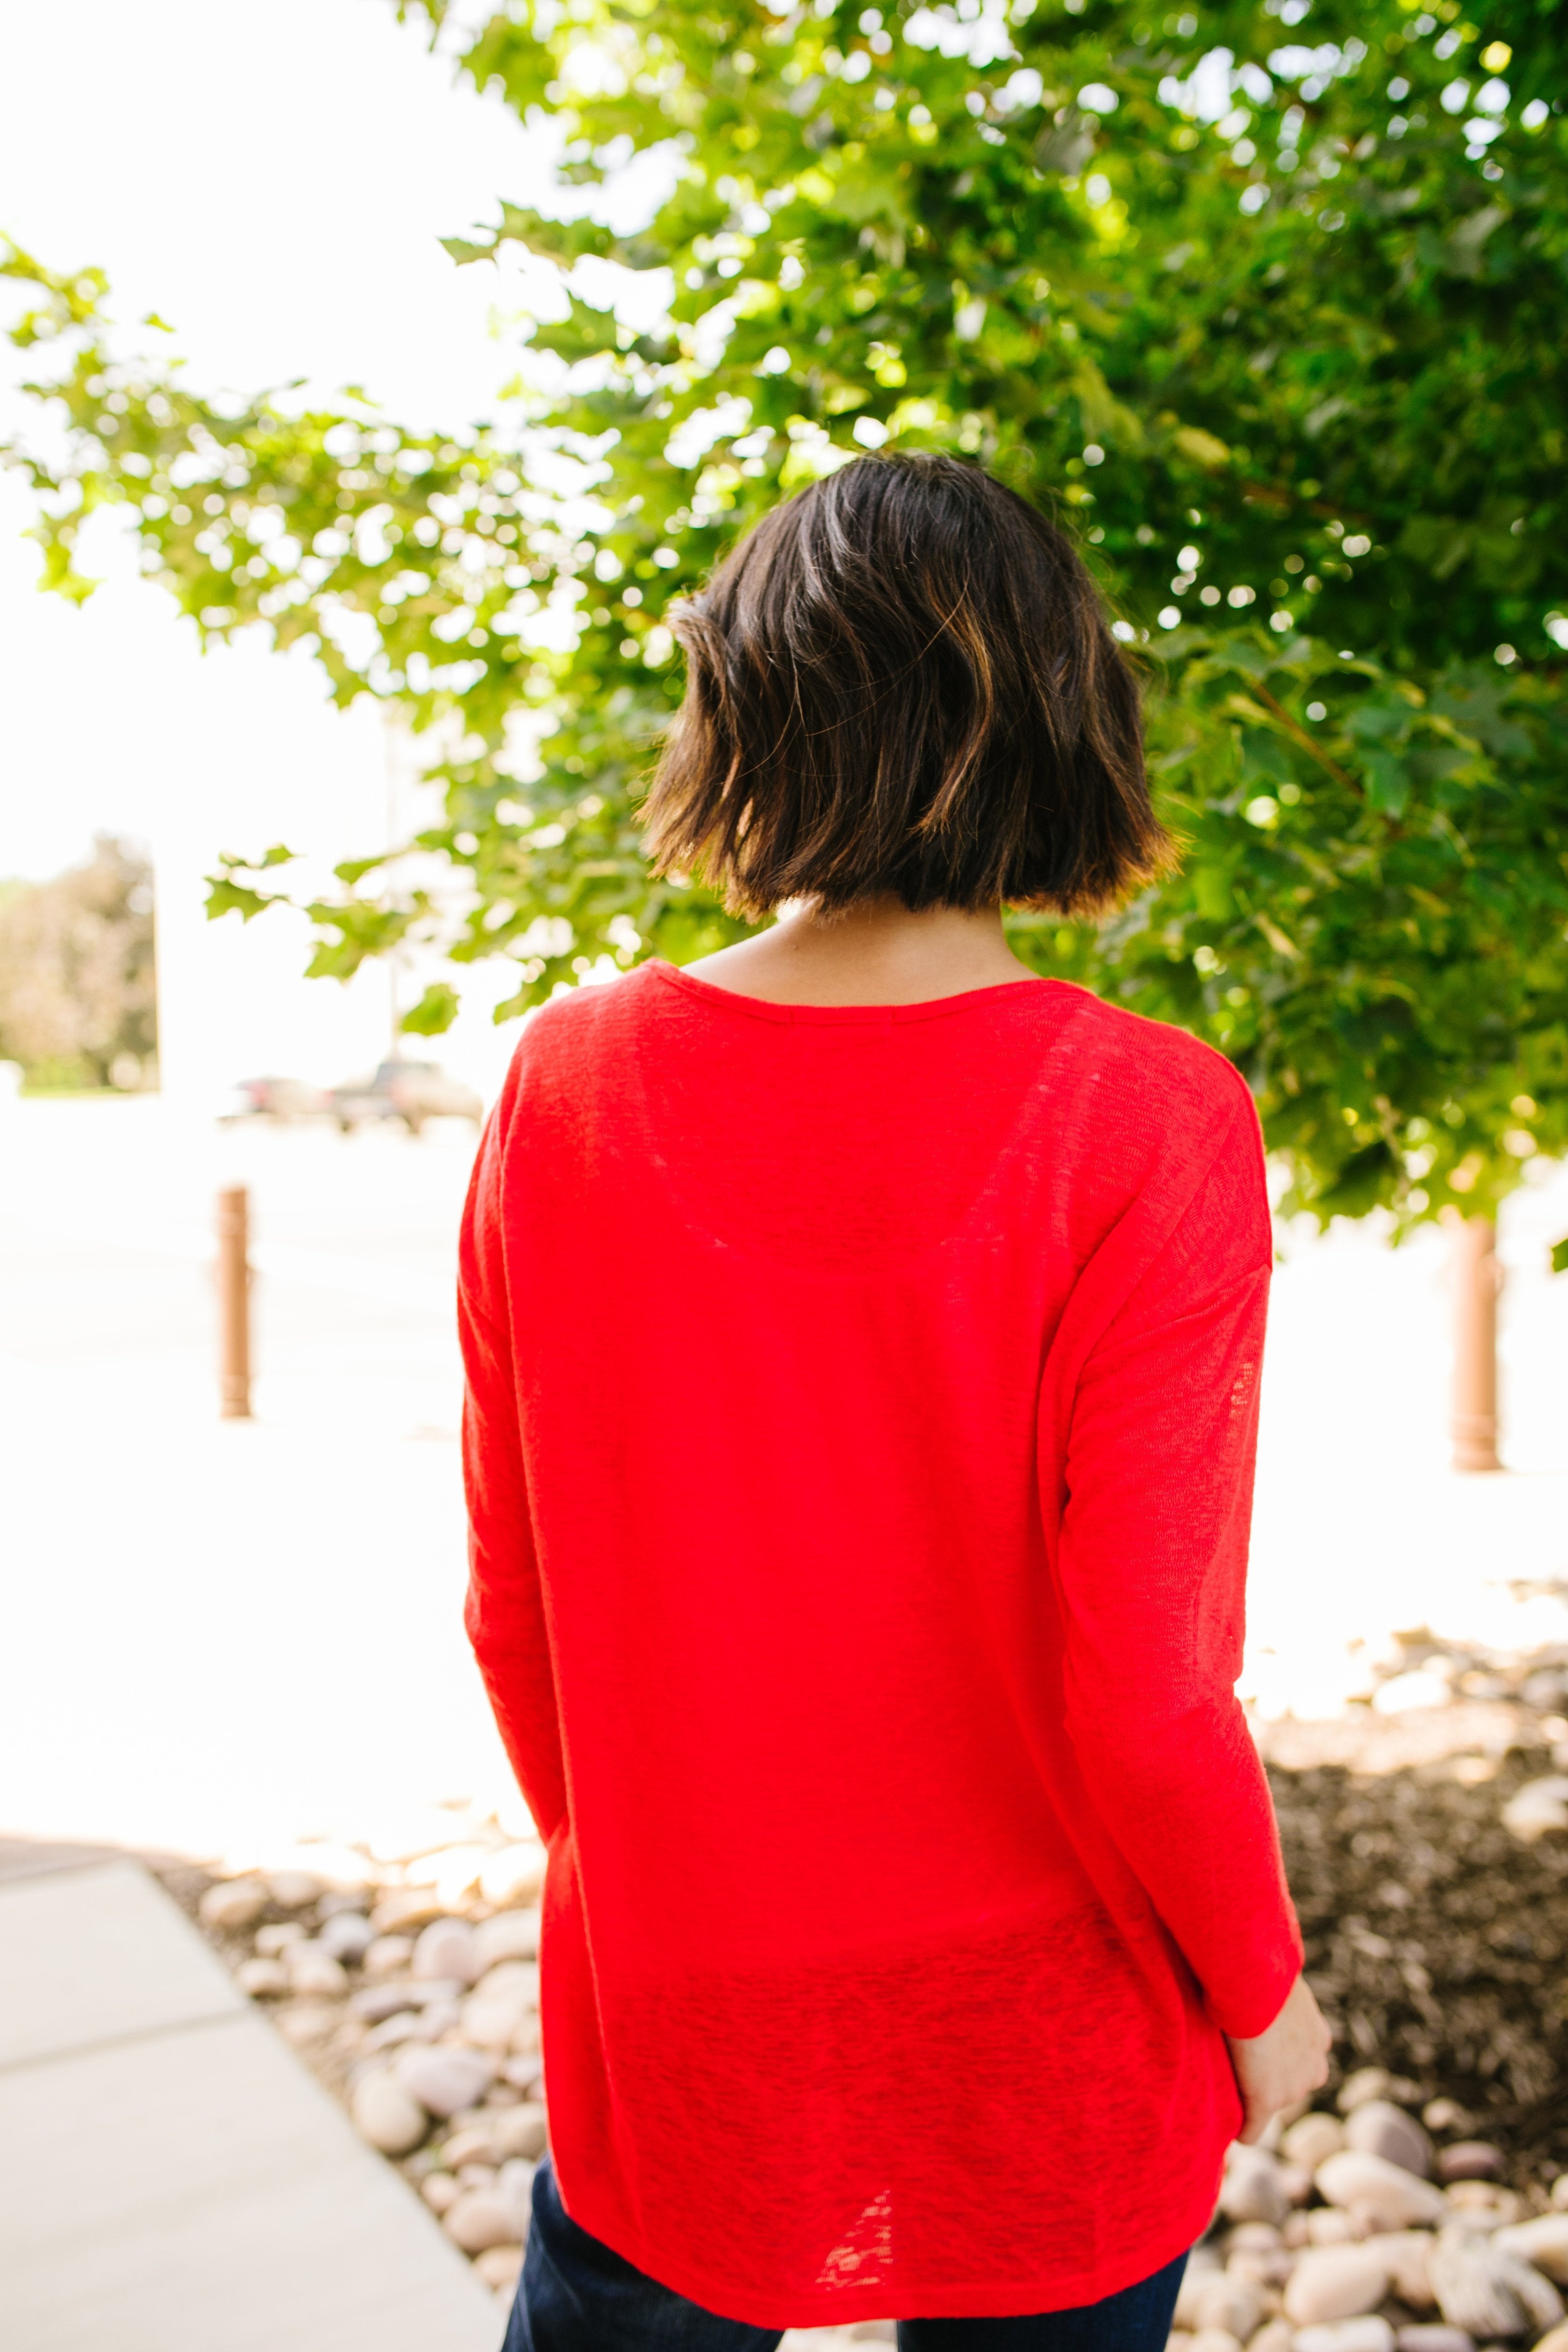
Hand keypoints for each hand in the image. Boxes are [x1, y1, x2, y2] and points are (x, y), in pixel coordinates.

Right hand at [1226, 1974, 1331, 2144]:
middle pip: (1291, 2085)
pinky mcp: (1266, 2100)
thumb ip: (1278, 1989)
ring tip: (1229, 2077)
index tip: (1257, 2046)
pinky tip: (1230, 2126)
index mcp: (1319, 2038)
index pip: (1301, 2061)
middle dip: (1271, 2078)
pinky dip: (1243, 2129)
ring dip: (1255, 2095)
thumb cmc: (1263, 1970)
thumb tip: (1269, 1958)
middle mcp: (1315, 2068)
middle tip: (1240, 2058)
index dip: (1277, 2055)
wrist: (1255, 1983)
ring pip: (1273, 2102)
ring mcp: (1293, 2089)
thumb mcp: (1280, 1977)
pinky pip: (1253, 2129)